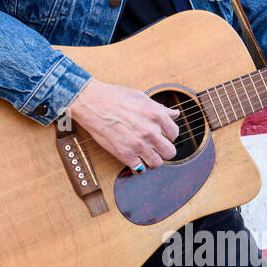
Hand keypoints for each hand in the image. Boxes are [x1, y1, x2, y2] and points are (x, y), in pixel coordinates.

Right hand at [63, 78, 180, 169]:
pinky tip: (134, 158)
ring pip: (157, 163)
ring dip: (152, 159)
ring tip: (144, 153)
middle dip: (163, 149)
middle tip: (154, 146)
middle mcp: (151, 132)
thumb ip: (160, 109)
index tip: (160, 135)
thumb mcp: (141, 97)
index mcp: (156, 116)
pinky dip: (138, 166)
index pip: (174, 134)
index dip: (167, 135)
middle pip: (170, 152)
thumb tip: (174, 114)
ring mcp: (139, 145)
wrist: (92, 103)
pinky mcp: (125, 154)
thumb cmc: (114, 97)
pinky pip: (140, 169)